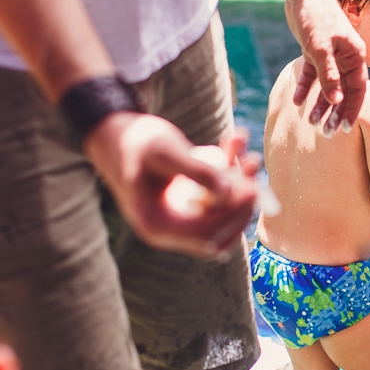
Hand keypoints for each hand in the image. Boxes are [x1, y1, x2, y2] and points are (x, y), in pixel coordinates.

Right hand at [85, 113, 259, 256]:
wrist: (115, 132)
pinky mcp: (189, 199)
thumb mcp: (165, 151)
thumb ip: (196, 170)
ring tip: (246, 151)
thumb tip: (230, 191)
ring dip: (239, 182)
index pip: (207, 236)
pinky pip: (217, 192)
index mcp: (157, 226)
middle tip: (253, 165)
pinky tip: (236, 140)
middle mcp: (170, 228)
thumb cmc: (134, 141)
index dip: (234, 215)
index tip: (252, 188)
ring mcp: (181, 215)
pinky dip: (228, 170)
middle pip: (220, 229)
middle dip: (242, 199)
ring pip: (222, 210)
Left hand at [288, 0, 367, 134]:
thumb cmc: (315, 17)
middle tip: (327, 134)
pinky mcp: (316, 51)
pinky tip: (296, 102)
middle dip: (336, 112)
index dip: (352, 110)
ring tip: (312, 123)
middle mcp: (347, 57)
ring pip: (328, 85)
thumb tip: (336, 101)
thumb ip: (328, 75)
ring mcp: (331, 55)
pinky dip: (306, 88)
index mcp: (355, 56)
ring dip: (321, 104)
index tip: (344, 129)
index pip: (358, 89)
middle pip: (344, 91)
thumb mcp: (320, 48)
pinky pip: (313, 75)